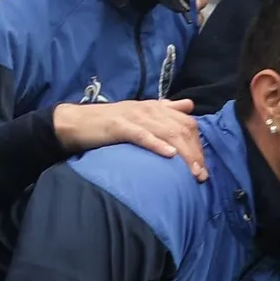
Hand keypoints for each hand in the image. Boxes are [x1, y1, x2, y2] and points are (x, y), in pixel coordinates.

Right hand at [52, 99, 207, 180]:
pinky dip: (157, 144)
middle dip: (195, 153)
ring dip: (183, 153)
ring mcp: (135, 117)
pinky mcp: (119, 126)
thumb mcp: (141, 112)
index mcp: (156, 107)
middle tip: (201, 175)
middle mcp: (149, 110)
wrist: (76, 121)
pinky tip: (169, 155)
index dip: (198, 145)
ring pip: (168, 132)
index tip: (203, 166)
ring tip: (192, 171)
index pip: (187, 124)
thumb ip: (166, 109)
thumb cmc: (110, 122)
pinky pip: (142, 135)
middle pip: (182, 129)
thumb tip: (189, 106)